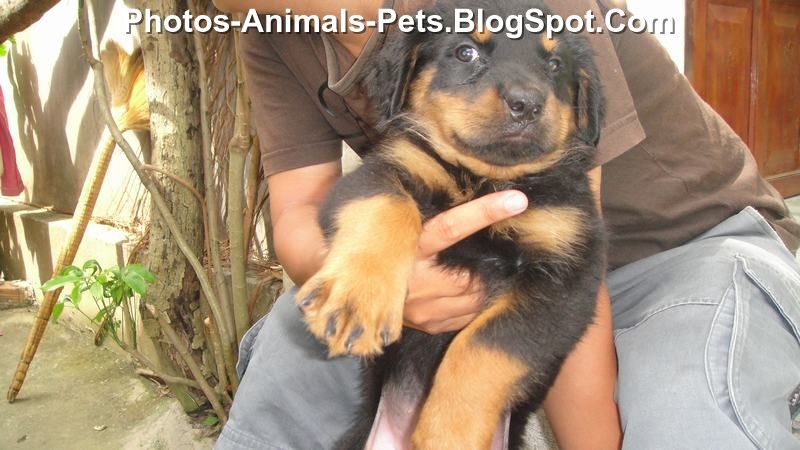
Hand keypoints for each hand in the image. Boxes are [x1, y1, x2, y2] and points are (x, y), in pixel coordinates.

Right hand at [403, 191, 528, 333]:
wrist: (360, 289)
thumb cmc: (389, 250)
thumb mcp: (407, 228)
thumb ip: (436, 219)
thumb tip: (482, 204)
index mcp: (411, 245)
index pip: (451, 227)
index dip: (485, 212)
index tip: (516, 201)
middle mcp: (417, 279)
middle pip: (474, 272)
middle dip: (492, 264)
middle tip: (500, 252)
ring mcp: (423, 307)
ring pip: (476, 297)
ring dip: (487, 284)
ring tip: (485, 272)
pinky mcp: (429, 324)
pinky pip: (468, 315)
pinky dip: (476, 303)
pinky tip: (469, 292)